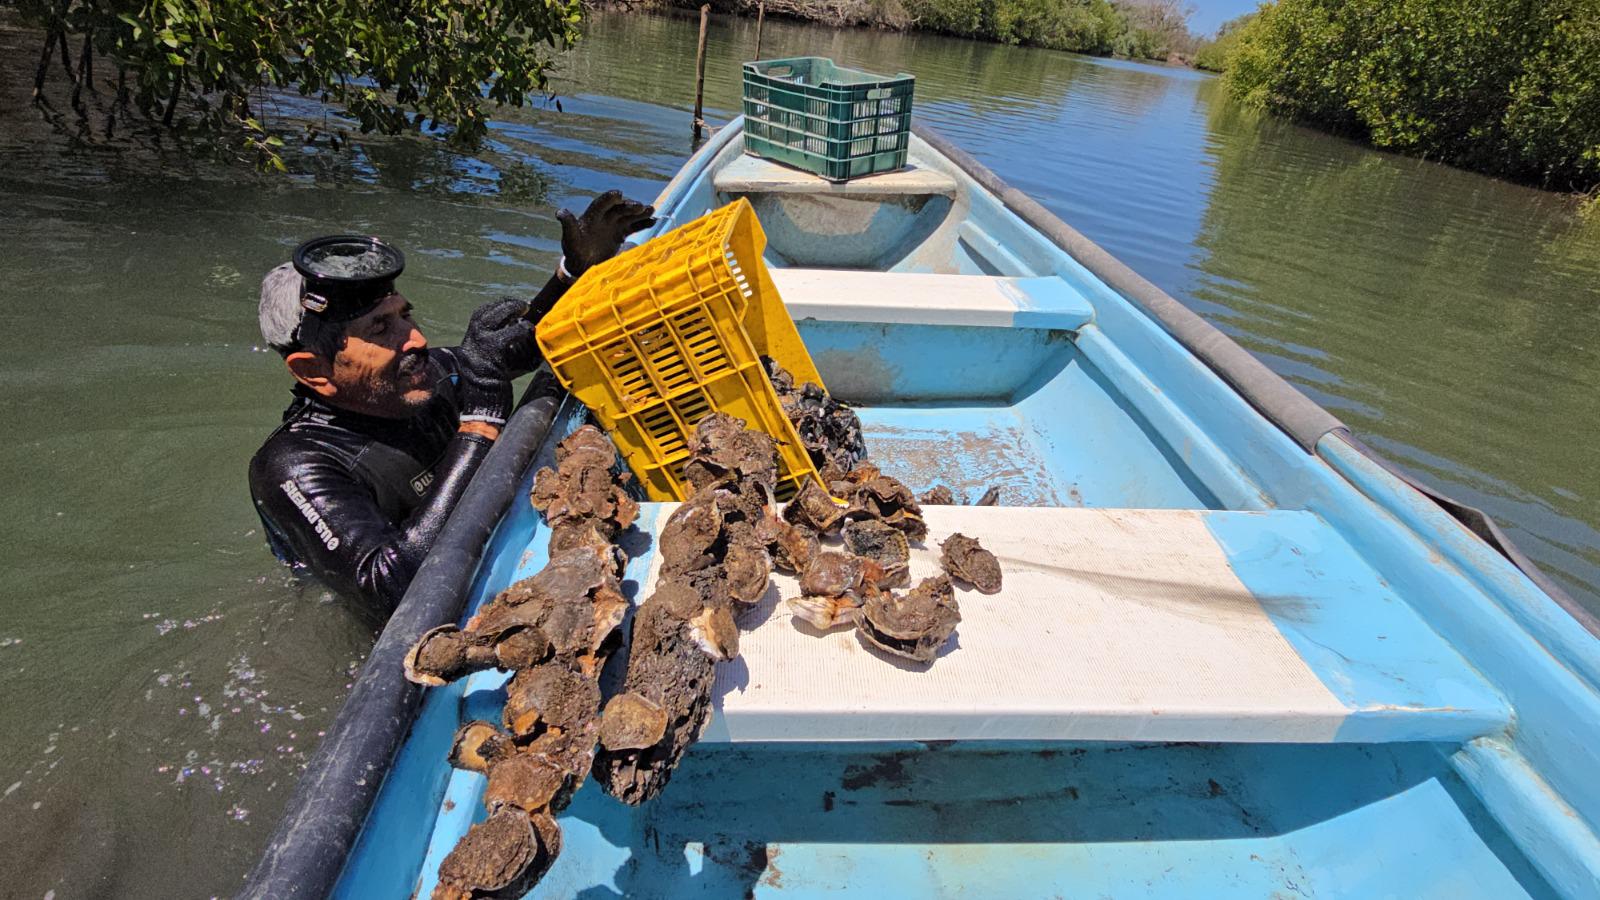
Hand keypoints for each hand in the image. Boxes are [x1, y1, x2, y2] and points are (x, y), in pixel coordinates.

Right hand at [456, 298, 535, 425]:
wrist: (482, 409)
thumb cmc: (492, 390)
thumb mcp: (495, 365)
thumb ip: (505, 350)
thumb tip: (527, 336)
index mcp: (470, 345)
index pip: (479, 317)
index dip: (496, 307)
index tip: (513, 305)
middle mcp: (471, 344)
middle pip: (483, 313)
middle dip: (505, 304)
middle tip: (523, 305)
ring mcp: (478, 349)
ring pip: (492, 319)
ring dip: (511, 311)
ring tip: (526, 313)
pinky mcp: (491, 357)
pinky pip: (507, 336)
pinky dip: (521, 331)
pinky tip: (530, 332)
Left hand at [557, 190, 655, 278]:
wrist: (581, 264)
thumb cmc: (573, 251)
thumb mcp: (570, 239)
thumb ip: (568, 225)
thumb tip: (560, 213)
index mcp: (592, 216)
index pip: (601, 203)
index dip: (610, 198)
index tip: (619, 194)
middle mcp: (604, 217)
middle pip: (619, 208)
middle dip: (629, 206)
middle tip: (641, 206)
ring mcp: (613, 225)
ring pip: (628, 216)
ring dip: (639, 213)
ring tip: (651, 210)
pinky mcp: (620, 234)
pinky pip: (633, 227)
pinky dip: (642, 224)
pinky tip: (652, 221)